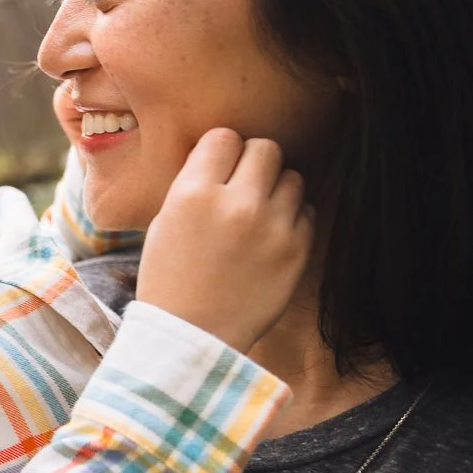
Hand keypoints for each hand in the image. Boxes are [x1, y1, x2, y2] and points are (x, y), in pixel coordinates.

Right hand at [135, 129, 312, 352]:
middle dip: (255, 162)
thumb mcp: (165, 221)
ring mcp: (271, 228)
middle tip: (244, 185)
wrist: (192, 335)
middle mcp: (236, 204)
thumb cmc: (170, 278)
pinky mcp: (297, 251)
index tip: (220, 167)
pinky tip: (270, 237)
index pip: (225, 138)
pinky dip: (291, 219)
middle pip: (266, 149)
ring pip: (293, 177)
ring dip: (277, 189)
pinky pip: (307, 212)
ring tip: (259, 212)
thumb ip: (196, 184)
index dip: (222, 150)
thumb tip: (226, 154)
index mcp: (193, 194)